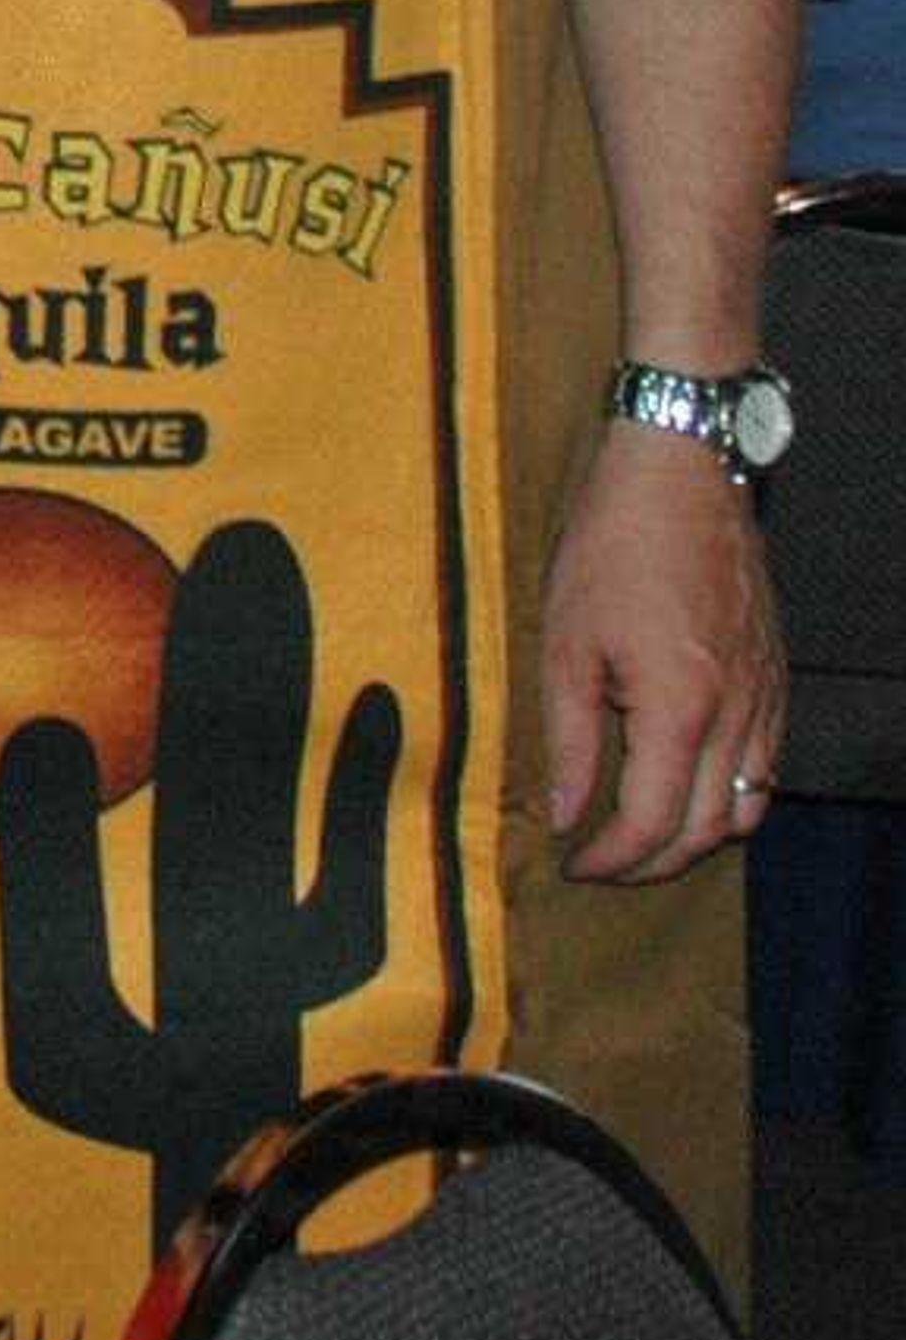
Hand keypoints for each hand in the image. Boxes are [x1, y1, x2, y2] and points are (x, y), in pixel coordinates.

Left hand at [543, 420, 786, 878]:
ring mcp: (766, 698)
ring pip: (747, 805)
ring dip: (697, 835)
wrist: (680, 475)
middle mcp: (738, 716)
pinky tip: (688, 784)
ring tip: (641, 834)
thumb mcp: (566, 640)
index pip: (652, 823)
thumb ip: (568, 736)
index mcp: (680, 711)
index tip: (574, 864)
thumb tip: (565, 810)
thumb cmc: (612, 547)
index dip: (612, 859)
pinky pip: (765, 764)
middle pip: (706, 830)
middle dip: (652, 861)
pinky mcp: (775, 677)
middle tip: (601, 861)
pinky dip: (730, 793)